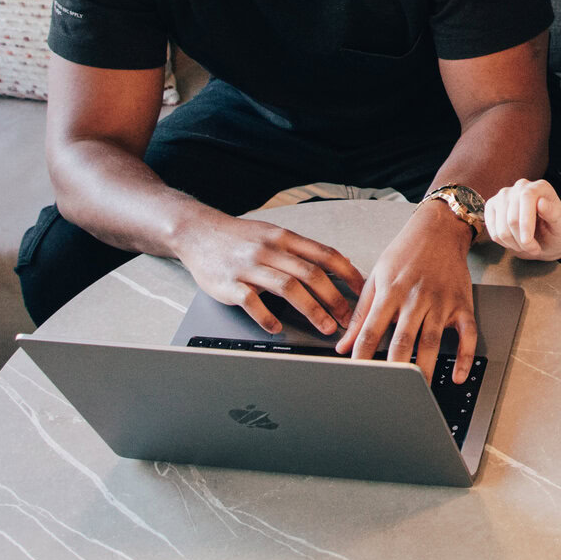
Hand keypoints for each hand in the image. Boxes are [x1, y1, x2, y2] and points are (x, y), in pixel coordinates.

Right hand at [169, 209, 360, 336]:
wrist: (197, 232)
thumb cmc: (240, 238)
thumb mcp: (274, 234)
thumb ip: (303, 250)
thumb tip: (340, 263)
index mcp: (285, 238)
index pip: (325, 254)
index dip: (348, 274)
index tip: (362, 292)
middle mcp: (270, 250)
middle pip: (311, 273)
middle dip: (334, 298)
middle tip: (348, 318)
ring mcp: (249, 266)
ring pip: (288, 287)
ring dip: (311, 310)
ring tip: (325, 327)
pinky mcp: (229, 283)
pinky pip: (251, 301)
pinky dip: (266, 317)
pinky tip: (276, 327)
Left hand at [335, 201, 479, 383]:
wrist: (439, 229)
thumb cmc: (405, 253)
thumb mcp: (376, 278)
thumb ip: (360, 314)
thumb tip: (343, 345)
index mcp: (391, 291)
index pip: (372, 329)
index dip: (363, 355)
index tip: (357, 375)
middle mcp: (416, 297)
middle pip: (403, 339)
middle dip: (395, 367)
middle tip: (389, 390)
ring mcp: (442, 301)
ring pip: (433, 340)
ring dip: (425, 367)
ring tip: (418, 389)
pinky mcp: (462, 304)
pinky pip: (468, 334)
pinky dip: (464, 356)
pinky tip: (458, 375)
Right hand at [484, 178, 560, 261]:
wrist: (547, 236)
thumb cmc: (556, 230)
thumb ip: (554, 214)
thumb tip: (541, 202)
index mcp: (540, 187)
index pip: (526, 198)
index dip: (525, 223)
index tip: (528, 242)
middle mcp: (520, 186)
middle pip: (512, 218)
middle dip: (522, 241)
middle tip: (534, 249)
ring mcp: (503, 195)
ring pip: (501, 228)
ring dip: (513, 244)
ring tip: (526, 246)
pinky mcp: (492, 206)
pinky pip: (492, 231)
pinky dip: (503, 242)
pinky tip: (515, 242)